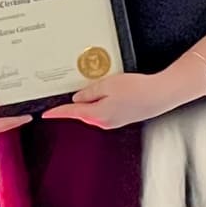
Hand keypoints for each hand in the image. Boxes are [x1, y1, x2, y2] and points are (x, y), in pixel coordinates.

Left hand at [42, 73, 174, 128]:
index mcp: (97, 114)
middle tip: (68, 94)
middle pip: (82, 111)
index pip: (71, 112)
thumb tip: (78, 98)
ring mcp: (113, 122)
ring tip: (96, 88)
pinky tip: (107, 93)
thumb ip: (89, 92)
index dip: (57, 112)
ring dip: (90, 101)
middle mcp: (104, 122)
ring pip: (93, 110)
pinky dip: (100, 102)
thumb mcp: (107, 84)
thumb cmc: (137, 89)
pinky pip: (103, 110)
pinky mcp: (121, 118)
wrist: (160, 95)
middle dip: (75, 103)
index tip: (45, 114)